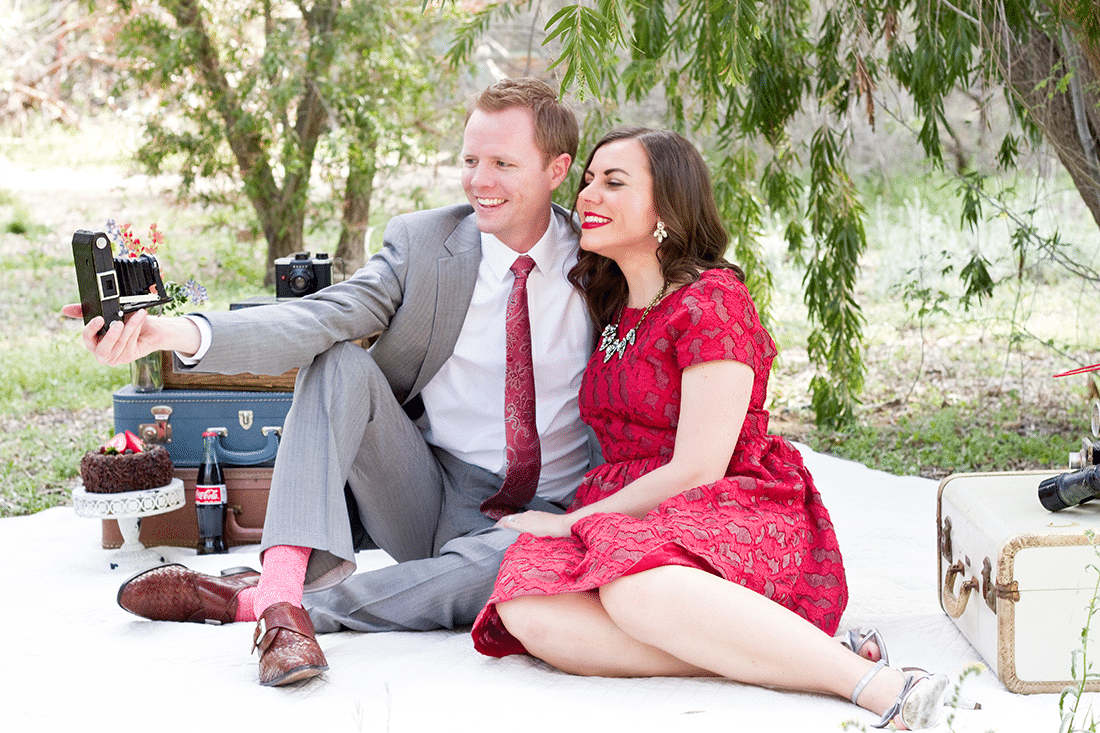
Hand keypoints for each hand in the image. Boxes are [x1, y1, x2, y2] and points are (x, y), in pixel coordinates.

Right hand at [61, 304, 182, 365]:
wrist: (149, 329)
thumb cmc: (126, 321)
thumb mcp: (107, 313)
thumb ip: (85, 311)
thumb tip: (65, 309)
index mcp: (93, 341)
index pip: (87, 338)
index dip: (92, 329)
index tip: (99, 318)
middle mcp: (102, 352)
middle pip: (102, 350)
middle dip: (111, 336)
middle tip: (119, 323)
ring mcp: (115, 357)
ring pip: (120, 344)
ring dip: (130, 326)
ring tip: (137, 313)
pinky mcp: (128, 357)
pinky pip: (131, 343)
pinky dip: (136, 328)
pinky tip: (140, 318)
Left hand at [496, 510, 572, 537]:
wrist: (564, 525)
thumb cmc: (559, 528)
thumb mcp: (547, 525)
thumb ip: (539, 527)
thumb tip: (536, 533)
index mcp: (531, 515)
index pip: (514, 518)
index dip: (505, 523)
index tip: (500, 528)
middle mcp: (527, 516)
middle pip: (508, 518)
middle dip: (500, 525)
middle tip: (493, 532)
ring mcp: (526, 520)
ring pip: (507, 521)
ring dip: (500, 527)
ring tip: (493, 534)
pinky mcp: (526, 527)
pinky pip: (510, 525)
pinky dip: (502, 528)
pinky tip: (497, 532)